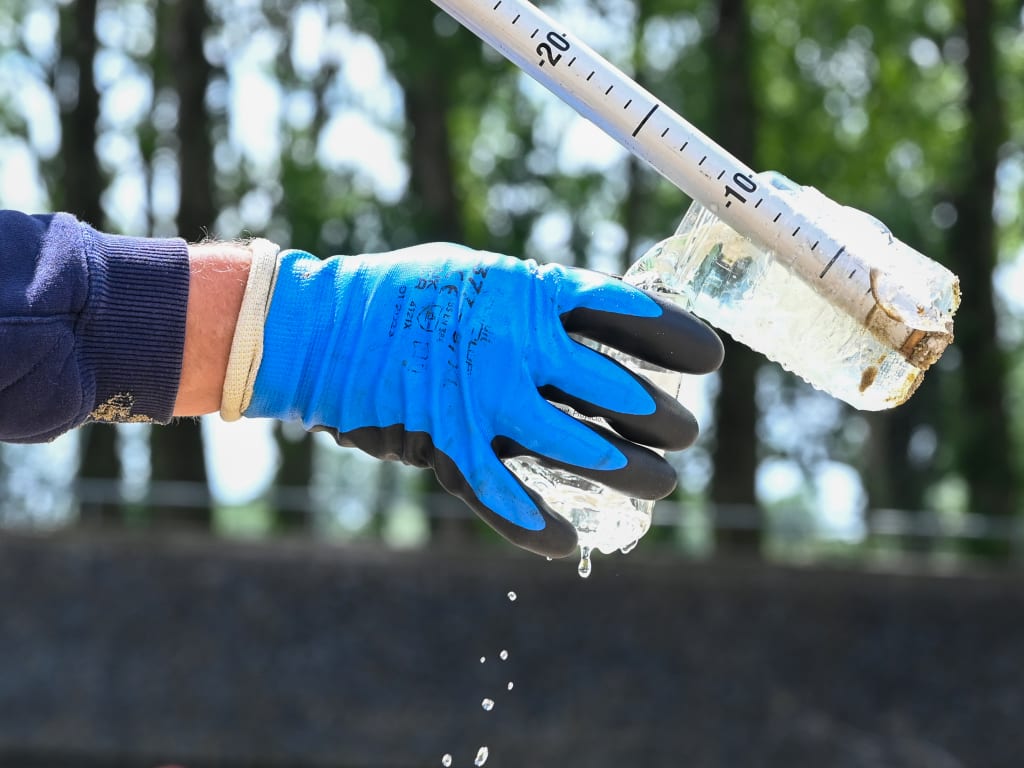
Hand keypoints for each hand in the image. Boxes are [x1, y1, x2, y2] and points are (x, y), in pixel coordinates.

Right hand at [244, 244, 722, 556]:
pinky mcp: (451, 447)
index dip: (677, 339)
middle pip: (621, 396)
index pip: (627, 317)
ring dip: (631, 476)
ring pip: (583, 453)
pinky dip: (538, 526)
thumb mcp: (480, 275)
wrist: (319, 328)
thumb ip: (537, 301)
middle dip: (666, 422)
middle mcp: (519, 349)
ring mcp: (487, 403)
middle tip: (684, 435)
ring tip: (661, 485)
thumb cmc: (404, 294)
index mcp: (530, 296)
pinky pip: (506, 498)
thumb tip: (595, 319)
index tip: (710, 359)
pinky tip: (568, 541)